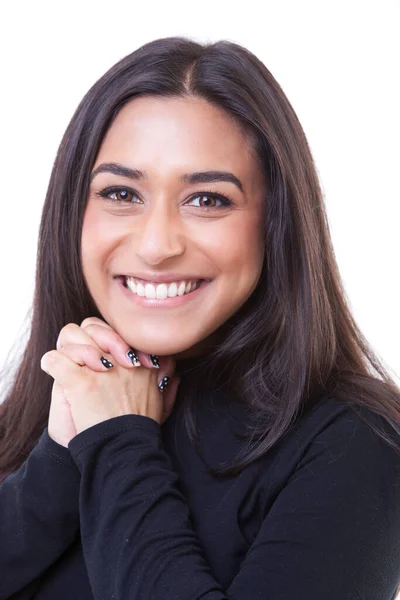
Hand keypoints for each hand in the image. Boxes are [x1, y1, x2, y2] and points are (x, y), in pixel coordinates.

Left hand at [44, 318, 179, 445]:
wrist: (127, 449)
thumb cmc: (142, 429)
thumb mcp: (164, 402)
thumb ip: (168, 384)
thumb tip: (172, 371)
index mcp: (140, 358)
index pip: (114, 328)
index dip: (104, 338)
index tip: (103, 357)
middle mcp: (121, 357)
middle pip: (91, 325)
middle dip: (81, 338)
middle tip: (79, 357)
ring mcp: (101, 368)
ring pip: (71, 335)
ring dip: (66, 349)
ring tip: (68, 366)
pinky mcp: (80, 383)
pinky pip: (55, 359)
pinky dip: (50, 363)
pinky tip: (53, 371)